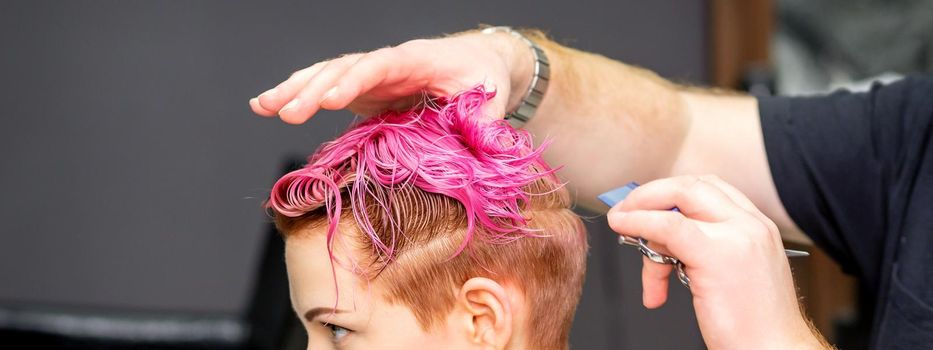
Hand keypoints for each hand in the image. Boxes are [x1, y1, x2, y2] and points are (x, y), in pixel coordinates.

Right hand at [249, 30, 532, 123]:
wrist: (476, 64)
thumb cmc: (484, 76)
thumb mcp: (492, 94)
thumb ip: (486, 117)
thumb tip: (483, 141)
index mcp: (417, 59)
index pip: (381, 65)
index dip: (356, 79)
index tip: (333, 98)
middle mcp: (387, 63)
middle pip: (344, 68)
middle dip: (314, 88)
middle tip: (287, 113)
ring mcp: (371, 76)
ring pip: (327, 74)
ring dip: (294, 89)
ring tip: (263, 107)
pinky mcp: (362, 90)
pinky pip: (324, 88)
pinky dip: (296, 94)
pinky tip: (267, 106)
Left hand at [607, 175, 824, 348]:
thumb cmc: (750, 325)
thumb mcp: (727, 274)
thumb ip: (698, 249)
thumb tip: (655, 235)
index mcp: (757, 227)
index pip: (709, 188)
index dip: (670, 192)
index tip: (644, 205)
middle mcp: (752, 225)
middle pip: (692, 185)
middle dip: (651, 194)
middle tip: (625, 210)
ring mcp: (738, 236)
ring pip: (679, 198)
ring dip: (642, 212)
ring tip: (627, 239)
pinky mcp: (717, 255)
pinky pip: (668, 226)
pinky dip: (639, 221)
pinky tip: (622, 226)